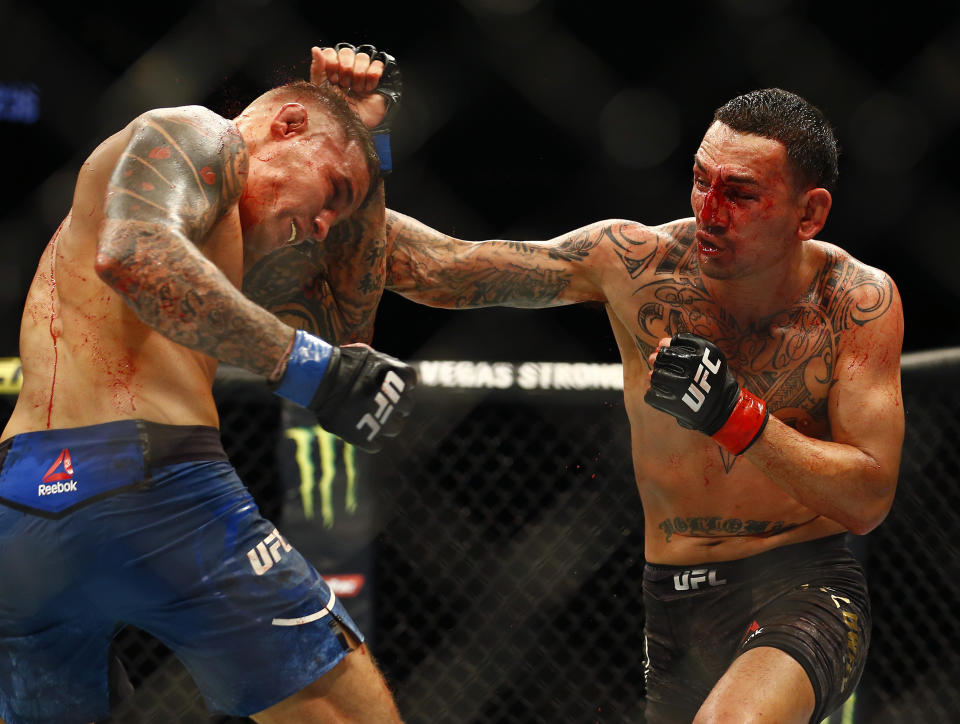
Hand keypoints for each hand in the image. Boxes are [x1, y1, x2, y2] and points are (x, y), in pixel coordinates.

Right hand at [273, 331, 416, 451]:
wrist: (321, 378)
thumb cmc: (340, 362)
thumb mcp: (368, 355)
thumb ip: (384, 365)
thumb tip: (391, 373)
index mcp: (398, 377)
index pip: (410, 382)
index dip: (399, 383)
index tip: (388, 383)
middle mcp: (395, 400)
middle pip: (406, 406)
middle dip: (395, 404)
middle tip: (380, 403)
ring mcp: (381, 420)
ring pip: (395, 428)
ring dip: (386, 424)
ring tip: (372, 419)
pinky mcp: (365, 437)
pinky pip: (375, 445)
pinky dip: (368, 439)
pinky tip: (358, 431)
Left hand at [311, 43, 400, 130]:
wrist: (357, 127)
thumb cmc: (338, 111)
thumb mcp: (322, 91)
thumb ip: (317, 69)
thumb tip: (315, 49)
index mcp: (331, 68)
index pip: (331, 52)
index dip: (332, 64)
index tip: (333, 80)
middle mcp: (346, 66)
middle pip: (347, 51)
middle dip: (346, 71)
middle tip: (346, 86)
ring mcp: (362, 70)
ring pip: (362, 56)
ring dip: (359, 75)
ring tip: (357, 90)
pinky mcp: (376, 76)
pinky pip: (377, 64)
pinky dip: (372, 77)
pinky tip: (368, 89)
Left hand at [644, 332, 767, 454]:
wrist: (721, 407)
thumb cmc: (711, 376)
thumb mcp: (708, 352)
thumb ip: (686, 342)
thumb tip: (661, 343)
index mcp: (700, 356)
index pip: (668, 348)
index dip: (666, 350)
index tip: (672, 357)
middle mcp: (691, 371)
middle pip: (659, 359)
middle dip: (659, 362)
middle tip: (667, 369)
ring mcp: (681, 389)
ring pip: (654, 376)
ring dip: (657, 378)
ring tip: (668, 382)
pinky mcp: (674, 406)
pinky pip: (651, 395)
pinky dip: (655, 394)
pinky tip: (666, 395)